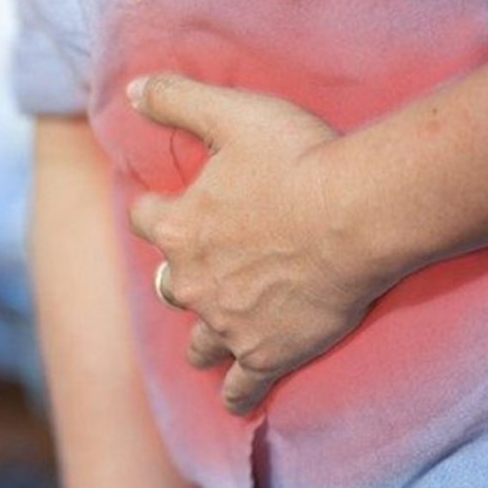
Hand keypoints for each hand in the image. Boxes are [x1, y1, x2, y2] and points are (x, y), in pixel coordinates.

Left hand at [127, 73, 404, 415]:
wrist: (358, 214)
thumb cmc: (298, 158)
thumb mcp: (232, 112)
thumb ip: (176, 98)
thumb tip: (129, 89)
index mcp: (180, 225)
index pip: (145, 219)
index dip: (155, 211)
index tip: (165, 207)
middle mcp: (194, 281)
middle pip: (169, 285)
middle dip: (180, 276)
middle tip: (201, 268)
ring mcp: (229, 324)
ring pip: (197, 340)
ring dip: (200, 335)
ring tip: (209, 334)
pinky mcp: (268, 354)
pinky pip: (240, 386)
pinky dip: (234, 392)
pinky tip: (233, 397)